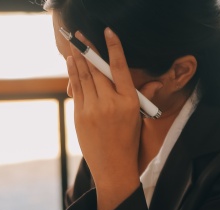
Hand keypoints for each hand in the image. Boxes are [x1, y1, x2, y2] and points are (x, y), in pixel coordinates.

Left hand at [66, 29, 158, 209]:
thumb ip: (136, 95)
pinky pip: (77, 91)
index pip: (120, 67)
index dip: (113, 47)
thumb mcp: (137, 116)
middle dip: (87, 50)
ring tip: (72, 45)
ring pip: (84, 78)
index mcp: (129, 101)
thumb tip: (147, 81)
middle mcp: (110, 103)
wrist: (114, 168)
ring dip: (77, 59)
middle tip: (80, 36)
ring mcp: (93, 110)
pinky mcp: (80, 117)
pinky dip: (73, 75)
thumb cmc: (128, 141)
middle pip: (97, 70)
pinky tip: (71, 64)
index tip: (107, 32)